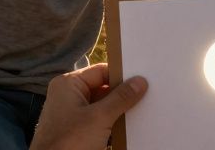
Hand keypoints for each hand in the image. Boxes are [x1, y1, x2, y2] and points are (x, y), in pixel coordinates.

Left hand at [30, 63, 147, 149]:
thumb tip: (139, 81)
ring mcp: (72, 115)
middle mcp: (68, 96)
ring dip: (118, 111)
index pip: (100, 72)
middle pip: (102, 89)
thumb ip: (121, 98)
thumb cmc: (69, 142)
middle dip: (121, 95)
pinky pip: (98, 122)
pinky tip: (127, 126)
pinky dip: (111, 124)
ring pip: (101, 107)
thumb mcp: (100, 117)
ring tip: (140, 111)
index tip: (142, 79)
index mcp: (68, 84)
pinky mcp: (77, 132)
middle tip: (145, 95)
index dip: (121, 75)